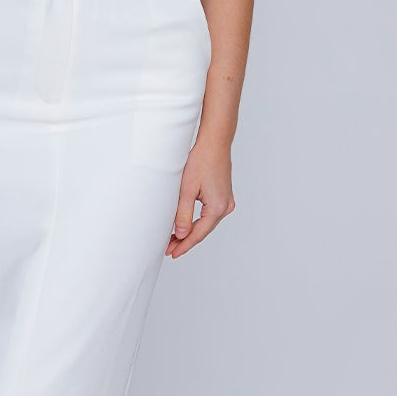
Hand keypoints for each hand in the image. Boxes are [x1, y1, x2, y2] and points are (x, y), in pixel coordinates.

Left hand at [165, 131, 235, 257]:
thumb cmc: (201, 160)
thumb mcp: (187, 189)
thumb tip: (181, 235)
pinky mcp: (224, 195)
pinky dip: (198, 221)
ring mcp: (227, 201)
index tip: (172, 253)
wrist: (214, 142)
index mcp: (218, 208)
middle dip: (186, 240)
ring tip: (175, 239)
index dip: (184, 245)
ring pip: (206, 223)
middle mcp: (226, 207)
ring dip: (191, 230)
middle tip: (169, 249)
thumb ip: (183, 214)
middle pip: (203, 230)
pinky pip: (210, 214)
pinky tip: (187, 224)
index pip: (198, 234)